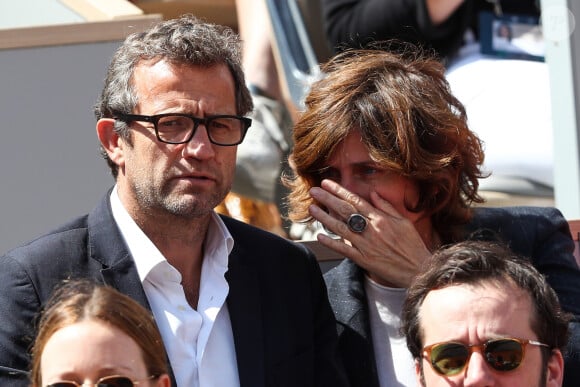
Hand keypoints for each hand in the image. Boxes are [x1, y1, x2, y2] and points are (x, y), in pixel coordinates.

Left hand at [309, 179, 432, 287]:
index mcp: (381, 219)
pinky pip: (345, 250)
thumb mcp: (404, 222)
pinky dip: (332, 243)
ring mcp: (367, 245)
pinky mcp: (364, 260)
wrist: (419, 270)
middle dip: (328, 199)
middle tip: (313, 191)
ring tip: (312, 209)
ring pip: (341, 229)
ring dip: (325, 218)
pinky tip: (320, 236)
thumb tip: (373, 193)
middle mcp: (372, 230)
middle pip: (345, 211)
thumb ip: (387, 207)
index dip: (339, 191)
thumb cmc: (412, 246)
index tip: (327, 183)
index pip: (356, 201)